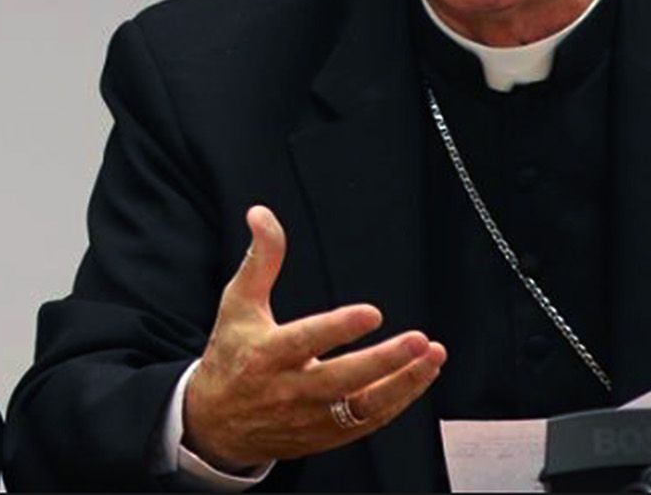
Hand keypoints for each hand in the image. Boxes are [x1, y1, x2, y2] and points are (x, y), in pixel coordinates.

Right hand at [180, 206, 445, 471]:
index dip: (338, 329)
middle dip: (385, 362)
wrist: (218, 423)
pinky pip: (368, 423)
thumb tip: (261, 213)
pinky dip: (398, 402)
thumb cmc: (232, 354)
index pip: (306, 341)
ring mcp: (310, 418)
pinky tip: (420, 377)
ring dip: (403, 384)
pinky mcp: (326, 437)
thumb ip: (260, 259)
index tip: (372, 313)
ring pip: (363, 407)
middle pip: (343, 379)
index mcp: (266, 354)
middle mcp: (289, 390)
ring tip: (432, 358)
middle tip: (420, 340)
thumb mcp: (238, 303)